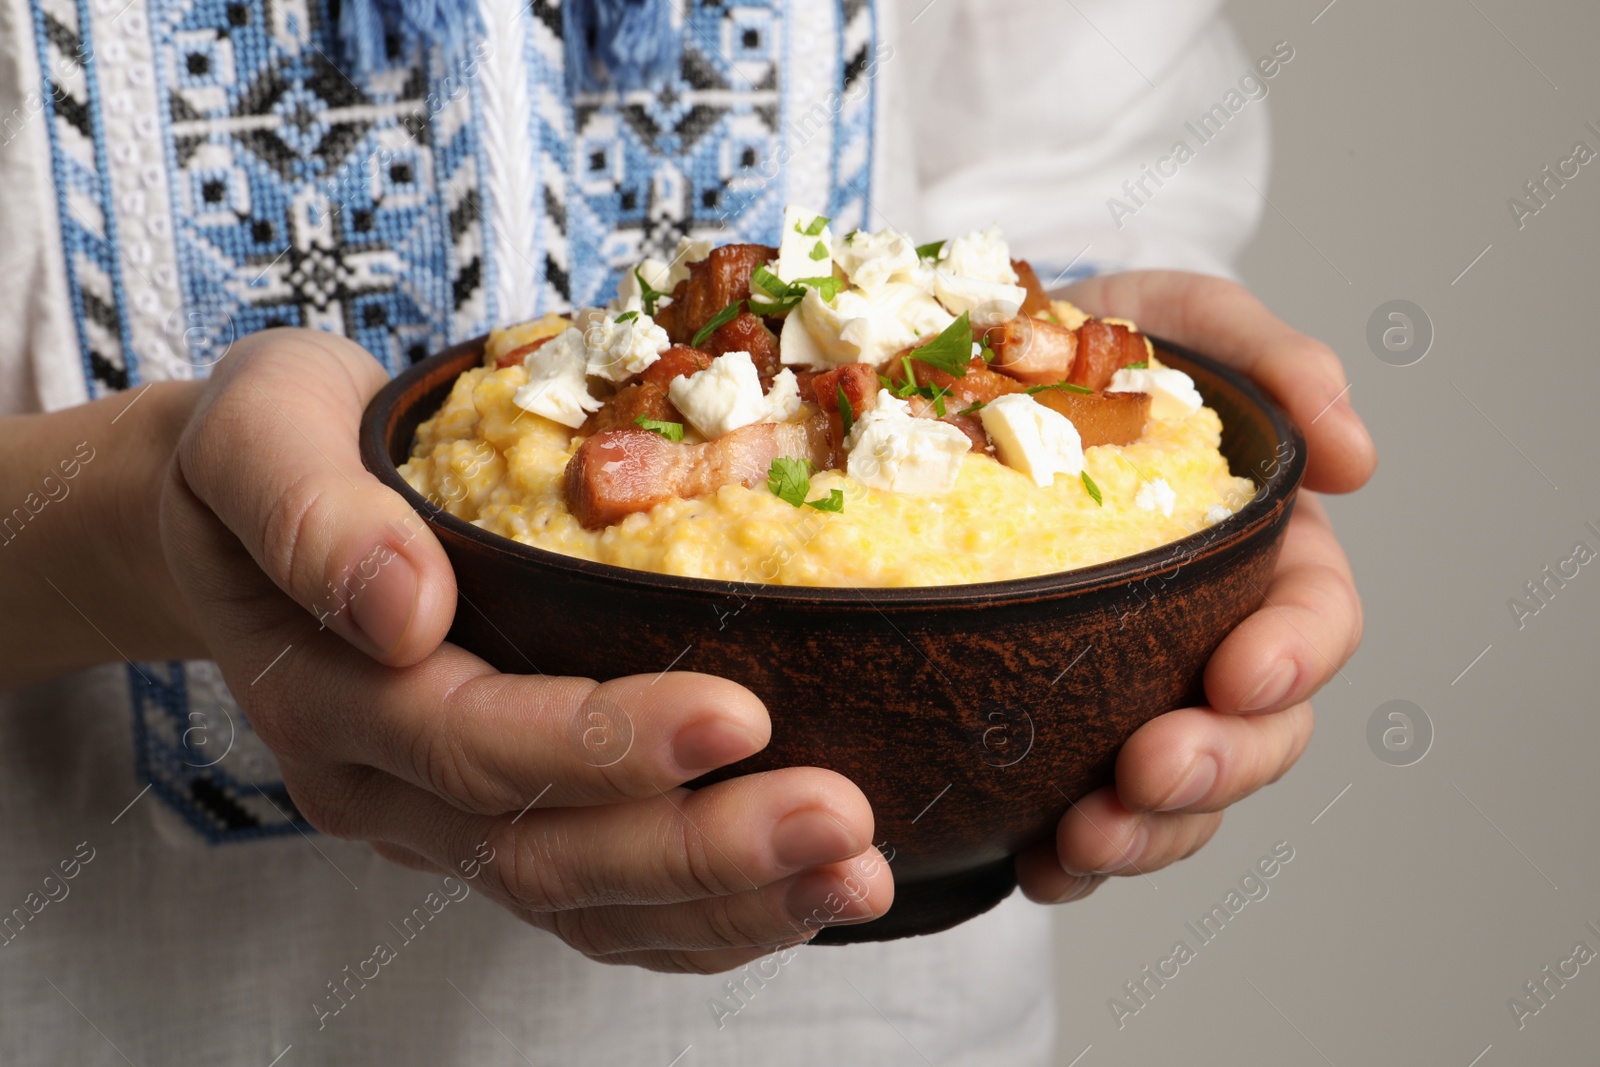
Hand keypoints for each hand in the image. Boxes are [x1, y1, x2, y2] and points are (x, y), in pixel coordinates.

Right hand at [159, 329, 890, 970]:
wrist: (250, 512)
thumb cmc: (275, 451)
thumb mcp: (260, 431)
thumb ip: (307, 510)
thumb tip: (402, 605)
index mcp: (328, 693)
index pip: (470, 743)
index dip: (599, 745)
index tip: (737, 713)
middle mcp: (387, 784)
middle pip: (543, 853)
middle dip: (698, 849)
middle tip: (838, 820)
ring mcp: (445, 819)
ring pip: (585, 902)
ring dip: (726, 902)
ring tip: (853, 871)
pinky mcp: (503, 821)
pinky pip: (604, 904)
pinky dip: (708, 915)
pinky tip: (805, 890)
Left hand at [1015, 271, 1376, 902]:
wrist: (958, 386)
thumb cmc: (1086, 349)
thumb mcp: (1180, 317)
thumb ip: (1273, 358)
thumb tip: (1358, 459)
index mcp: (1257, 557)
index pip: (1312, 625)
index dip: (1293, 658)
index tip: (1240, 673)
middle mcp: (1205, 638)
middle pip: (1255, 734)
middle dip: (1215, 767)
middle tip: (1147, 771)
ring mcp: (1130, 694)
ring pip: (1175, 795)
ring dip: (1143, 833)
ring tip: (1080, 841)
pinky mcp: (1050, 728)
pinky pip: (1075, 813)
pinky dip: (1067, 854)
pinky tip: (1033, 864)